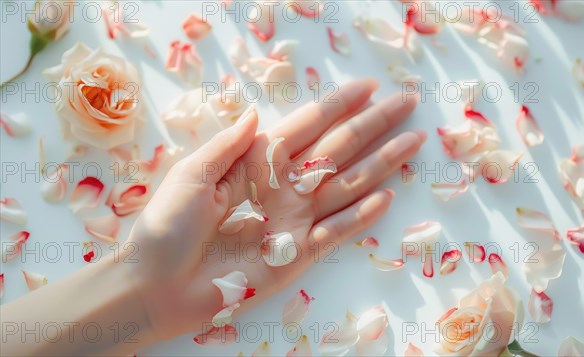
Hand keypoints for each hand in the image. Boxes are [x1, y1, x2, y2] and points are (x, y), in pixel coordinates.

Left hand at [128, 79, 425, 339]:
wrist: (158, 284)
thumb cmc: (168, 226)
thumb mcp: (192, 173)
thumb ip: (229, 144)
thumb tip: (257, 114)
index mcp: (257, 161)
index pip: (306, 125)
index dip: (337, 105)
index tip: (368, 87)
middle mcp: (283, 185)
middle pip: (337, 148)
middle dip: (373, 125)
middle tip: (407, 102)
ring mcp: (294, 219)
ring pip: (347, 184)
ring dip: (381, 163)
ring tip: (412, 141)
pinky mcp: (298, 253)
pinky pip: (337, 230)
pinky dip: (362, 215)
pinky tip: (386, 196)